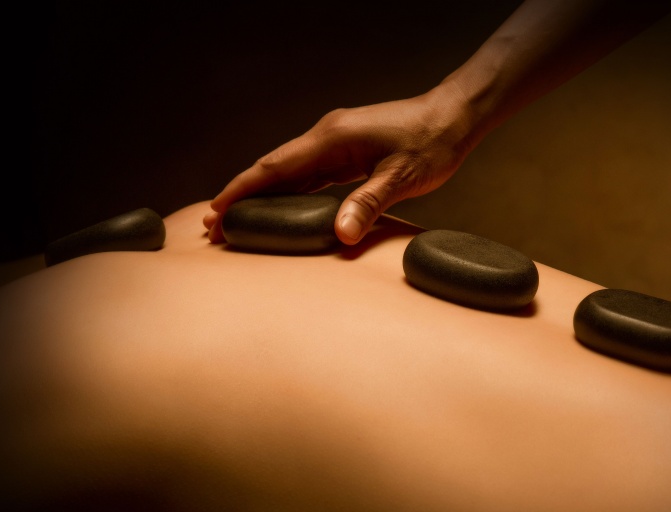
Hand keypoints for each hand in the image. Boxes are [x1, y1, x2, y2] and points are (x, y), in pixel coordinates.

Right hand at [204, 87, 475, 244]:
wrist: (454, 116)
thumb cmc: (432, 143)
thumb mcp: (402, 178)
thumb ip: (368, 204)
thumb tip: (339, 235)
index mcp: (332, 139)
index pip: (275, 167)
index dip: (242, 190)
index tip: (216, 211)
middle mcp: (327, 136)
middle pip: (274, 169)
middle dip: (243, 196)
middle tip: (216, 227)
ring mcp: (336, 142)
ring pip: (289, 172)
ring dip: (263, 196)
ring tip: (238, 222)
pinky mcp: (348, 150)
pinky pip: (309, 174)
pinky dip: (289, 192)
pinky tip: (281, 210)